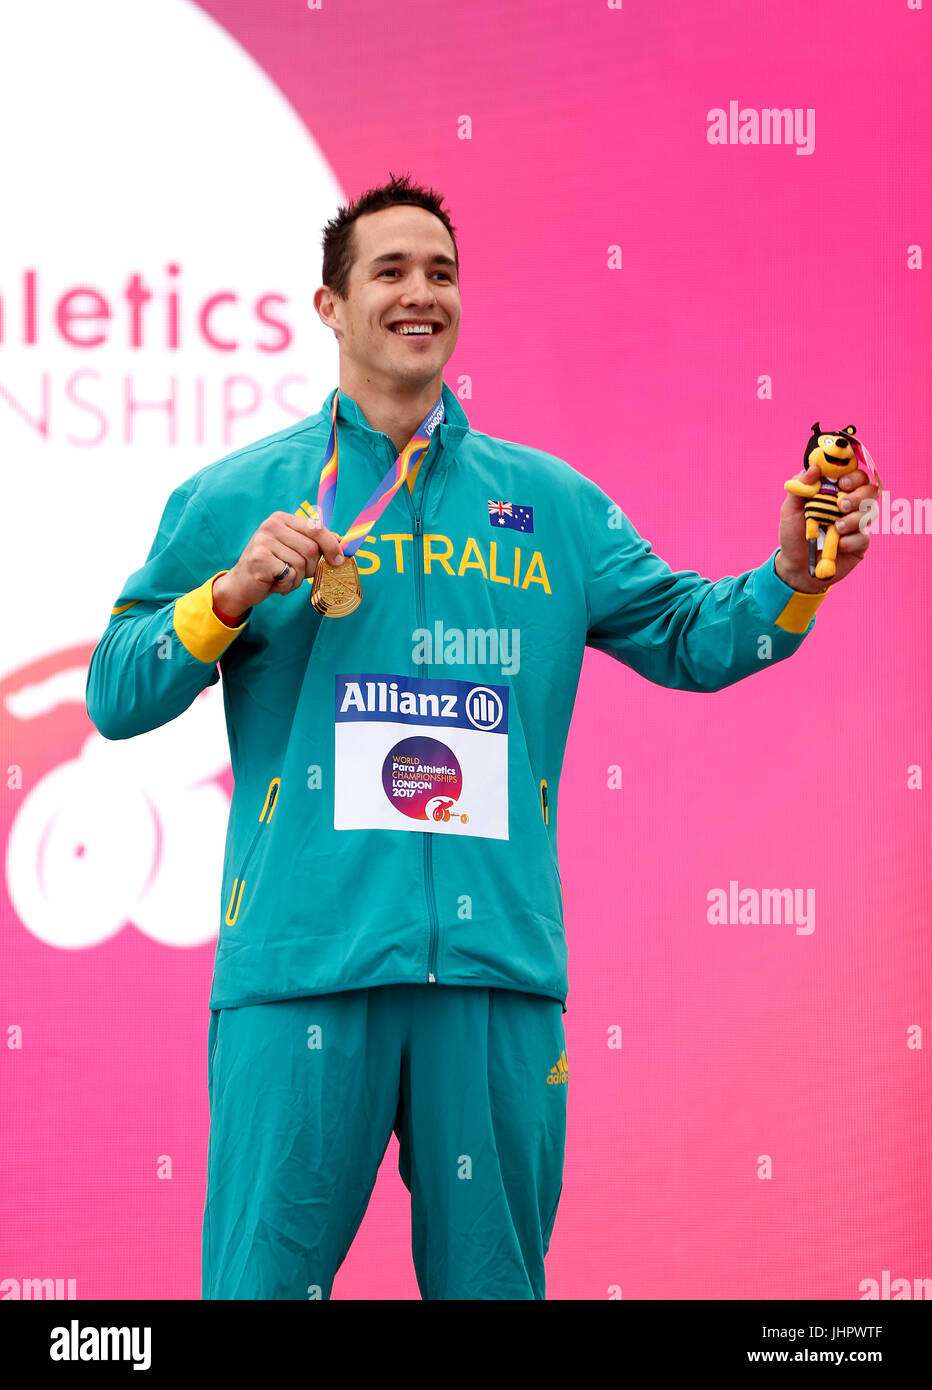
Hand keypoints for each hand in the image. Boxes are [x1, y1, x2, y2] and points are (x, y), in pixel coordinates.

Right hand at [213, 511, 344, 615]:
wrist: (241, 584)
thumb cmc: (273, 568)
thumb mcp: (294, 551)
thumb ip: (314, 544)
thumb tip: (342, 544)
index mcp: (281, 519)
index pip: (316, 528)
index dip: (331, 545)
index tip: (338, 560)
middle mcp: (271, 525)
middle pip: (311, 549)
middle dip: (311, 568)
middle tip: (297, 574)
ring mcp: (263, 541)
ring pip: (301, 564)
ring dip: (297, 579)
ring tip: (283, 578)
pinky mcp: (259, 559)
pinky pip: (290, 575)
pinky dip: (287, 585)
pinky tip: (275, 582)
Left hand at [775, 465, 879, 592]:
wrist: (796, 566)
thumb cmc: (793, 535)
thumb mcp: (790, 510)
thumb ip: (799, 488)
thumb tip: (812, 469)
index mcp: (834, 493)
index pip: (854, 475)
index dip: (854, 475)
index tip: (842, 483)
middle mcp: (849, 505)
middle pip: (869, 490)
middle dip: (858, 496)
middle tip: (840, 505)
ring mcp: (856, 524)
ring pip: (870, 512)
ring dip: (854, 519)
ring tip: (836, 528)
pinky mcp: (859, 544)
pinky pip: (864, 537)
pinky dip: (851, 540)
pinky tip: (839, 545)